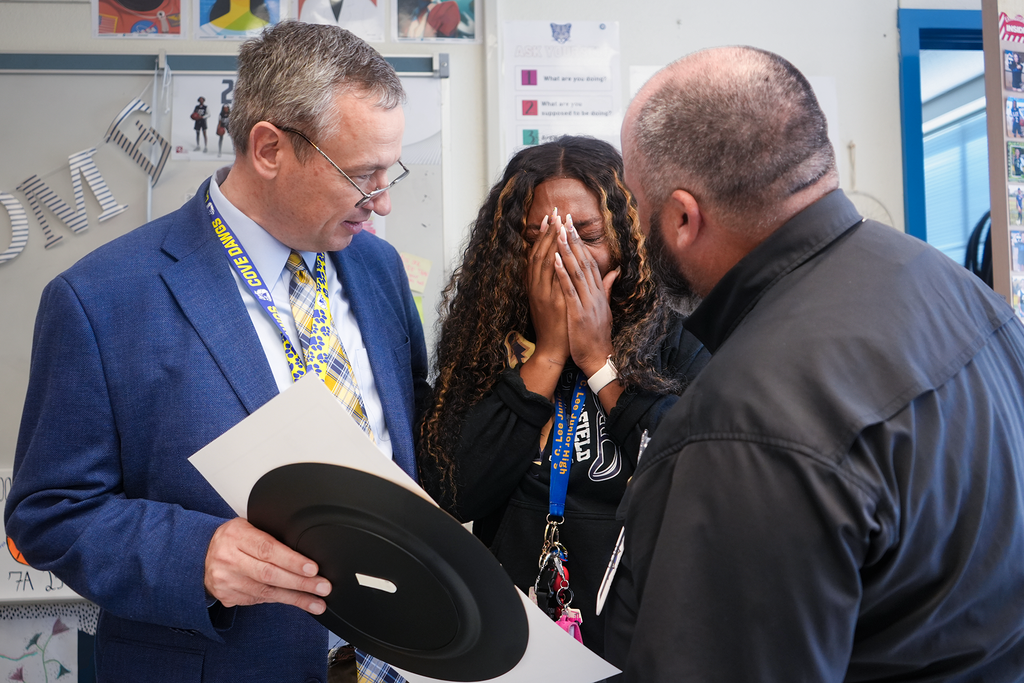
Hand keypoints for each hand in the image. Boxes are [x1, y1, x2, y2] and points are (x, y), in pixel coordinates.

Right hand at [204, 517, 330, 614]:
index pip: (267, 549)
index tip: (312, 568)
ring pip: (266, 592)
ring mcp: (227, 581)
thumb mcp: (247, 527)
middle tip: (323, 587)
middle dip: (300, 583)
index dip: (292, 560)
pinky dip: (281, 601)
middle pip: (269, 574)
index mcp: (236, 536)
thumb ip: (268, 537)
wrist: (200, 555)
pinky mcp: (228, 597)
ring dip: (296, 598)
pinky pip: (260, 600)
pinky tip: (299, 603)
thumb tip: (304, 550)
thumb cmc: (232, 539)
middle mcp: (229, 559)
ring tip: (317, 602)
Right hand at [526, 211, 569, 366]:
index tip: (550, 219)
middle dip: (547, 232)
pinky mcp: (550, 302)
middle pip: (539, 253)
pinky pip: (550, 280)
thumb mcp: (553, 300)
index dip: (544, 235)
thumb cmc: (555, 326)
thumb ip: (557, 281)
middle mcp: (536, 286)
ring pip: (543, 262)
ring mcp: (542, 294)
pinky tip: (557, 251)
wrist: (552, 349)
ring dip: (550, 242)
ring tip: (557, 224)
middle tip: (554, 213)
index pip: (539, 254)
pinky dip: (553, 264)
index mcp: (537, 285)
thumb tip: (561, 265)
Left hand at [553, 213, 617, 377]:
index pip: (589, 261)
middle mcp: (594, 294)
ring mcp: (587, 303)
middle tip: (564, 218)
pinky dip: (562, 274)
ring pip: (576, 271)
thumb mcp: (604, 308)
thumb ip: (607, 288)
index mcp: (599, 292)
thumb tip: (615, 271)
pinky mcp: (578, 313)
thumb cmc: (597, 335)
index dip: (580, 243)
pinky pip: (569, 290)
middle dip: (573, 239)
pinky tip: (555, 260)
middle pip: (584, 261)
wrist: (598, 358)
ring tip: (559, 231)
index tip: (571, 226)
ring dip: (567, 250)